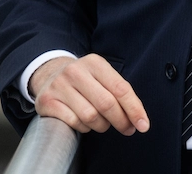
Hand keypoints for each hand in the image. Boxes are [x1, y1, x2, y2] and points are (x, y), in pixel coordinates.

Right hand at [29, 54, 149, 134]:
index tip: (143, 125)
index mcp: (94, 63)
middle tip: (127, 129)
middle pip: (106, 104)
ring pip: (90, 116)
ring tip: (101, 123)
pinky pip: (74, 122)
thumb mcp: (101, 77)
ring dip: (101, 125)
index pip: (120, 88)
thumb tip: (139, 120)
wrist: (49, 75)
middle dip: (121, 121)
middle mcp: (75, 71)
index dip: (134, 109)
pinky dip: (83, 127)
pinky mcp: (47, 100)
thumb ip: (120, 94)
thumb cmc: (83, 81)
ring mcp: (59, 85)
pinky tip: (83, 122)